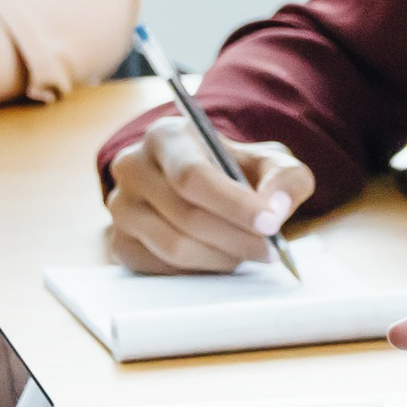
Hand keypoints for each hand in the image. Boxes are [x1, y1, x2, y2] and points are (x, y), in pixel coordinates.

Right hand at [104, 119, 317, 273]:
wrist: (206, 187)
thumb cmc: (237, 171)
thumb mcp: (270, 163)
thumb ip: (284, 179)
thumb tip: (275, 208)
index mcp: (164, 136)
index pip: (192, 175)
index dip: (234, 204)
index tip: (270, 224)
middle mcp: (132, 167)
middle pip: (185, 215)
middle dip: (236, 237)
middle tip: (270, 249)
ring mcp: (121, 207)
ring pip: (173, 246)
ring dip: (220, 257)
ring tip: (248, 252)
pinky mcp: (121, 243)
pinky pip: (161, 268)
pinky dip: (199, 270)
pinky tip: (220, 258)